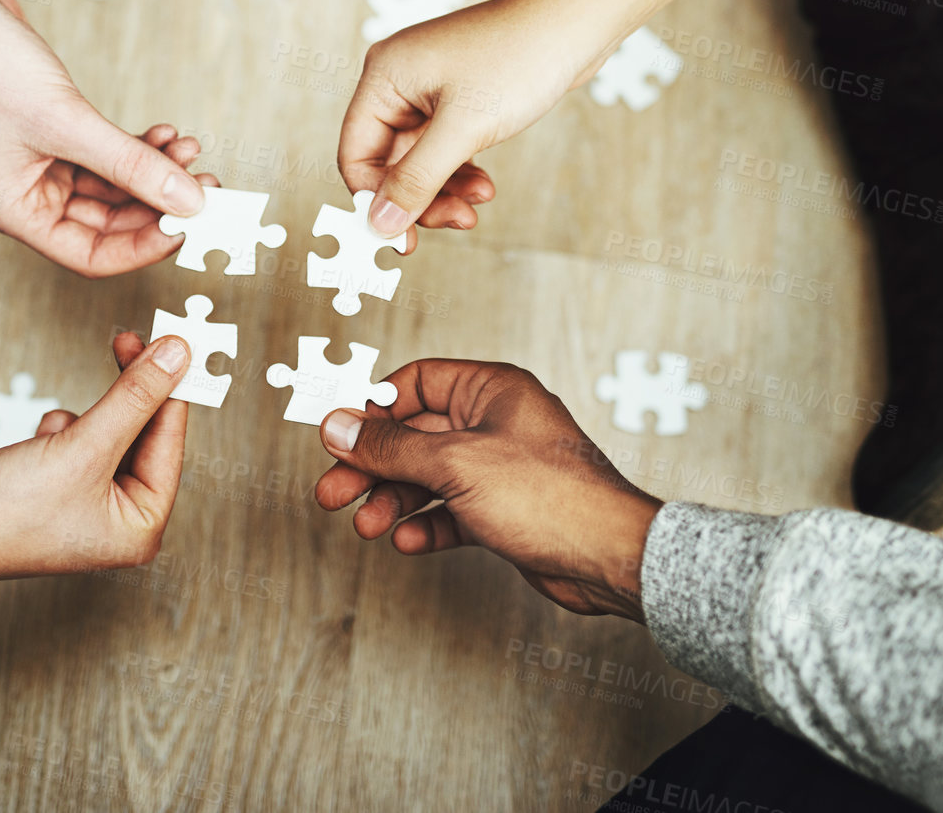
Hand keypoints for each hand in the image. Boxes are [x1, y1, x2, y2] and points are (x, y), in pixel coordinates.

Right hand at [0, 0, 213, 276]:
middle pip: (108, 224)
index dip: (145, 246)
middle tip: (207, 184)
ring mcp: (41, 167)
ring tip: (188, 147)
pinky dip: (137, 148)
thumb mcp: (68, 122)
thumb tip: (190, 201)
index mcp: (15, 212)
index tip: (191, 225)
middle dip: (159, 204)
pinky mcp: (54, 136)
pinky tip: (165, 133)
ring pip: (113, 189)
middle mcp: (27, 197)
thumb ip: (131, 165)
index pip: (91, 255)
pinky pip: (106, 158)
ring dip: (153, 171)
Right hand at [0, 331, 190, 671]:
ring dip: (88, 417)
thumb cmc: (3, 515)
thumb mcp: (83, 446)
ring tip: (60, 429)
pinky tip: (37, 442)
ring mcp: (83, 504)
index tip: (175, 341)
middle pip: (142, 434)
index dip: (172, 387)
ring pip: (108, 432)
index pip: (170, 441)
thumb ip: (134, 397)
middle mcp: (117, 521)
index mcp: (140, 527)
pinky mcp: (53, 486)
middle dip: (130, 394)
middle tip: (132, 340)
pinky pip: (77, 440)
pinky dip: (60, 431)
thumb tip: (176, 356)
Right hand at [313, 359, 660, 618]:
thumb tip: (339, 427)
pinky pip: (450, 511)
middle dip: (372, 466)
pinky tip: (407, 540)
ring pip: (427, 477)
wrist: (608, 558)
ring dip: (393, 500)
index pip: (415, 384)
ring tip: (367, 525)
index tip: (341, 436)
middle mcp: (494, 424)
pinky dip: (426, 524)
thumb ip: (391, 447)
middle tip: (333, 492)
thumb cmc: (553, 496)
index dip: (374, 409)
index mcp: (490, 390)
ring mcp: (498, 469)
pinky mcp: (502, 510)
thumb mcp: (455, 463)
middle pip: (413, 436)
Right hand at [340, 0, 614, 240]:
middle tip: (454, 222)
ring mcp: (428, 90)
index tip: (402, 238)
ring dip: (445, 190)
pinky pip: (443, 149)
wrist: (575, 23)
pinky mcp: (457, 98)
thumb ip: (417, 179)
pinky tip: (484, 186)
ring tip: (478, 204)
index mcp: (384, 77)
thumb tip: (381, 223)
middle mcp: (399, 82)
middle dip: (420, 197)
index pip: (355, 153)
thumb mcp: (463, 128)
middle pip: (387, 162)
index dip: (374, 199)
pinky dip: (460, 172)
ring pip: (418, 161)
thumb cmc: (519, 57)